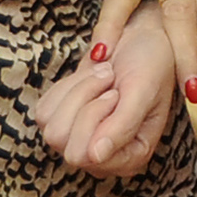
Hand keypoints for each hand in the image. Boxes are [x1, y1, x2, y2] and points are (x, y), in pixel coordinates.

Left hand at [34, 2, 177, 176]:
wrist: (143, 39)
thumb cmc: (152, 64)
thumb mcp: (143, 91)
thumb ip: (123, 126)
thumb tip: (96, 156)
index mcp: (131, 157)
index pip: (87, 155)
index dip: (96, 118)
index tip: (116, 93)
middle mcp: (104, 156)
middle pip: (63, 143)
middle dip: (84, 102)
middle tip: (109, 82)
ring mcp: (80, 141)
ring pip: (51, 129)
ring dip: (77, 92)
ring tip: (102, 78)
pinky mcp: (62, 123)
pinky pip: (43, 113)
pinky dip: (64, 88)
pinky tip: (88, 80)